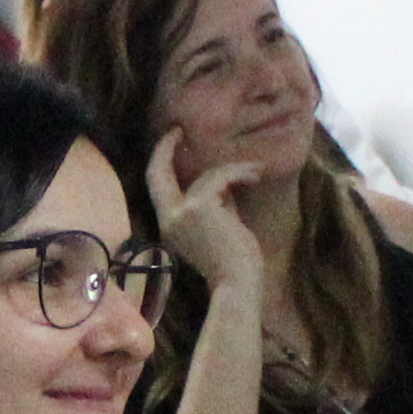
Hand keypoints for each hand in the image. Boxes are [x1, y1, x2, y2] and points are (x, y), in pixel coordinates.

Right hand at [147, 134, 270, 299]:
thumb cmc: (234, 262)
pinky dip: (240, 174)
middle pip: (157, 172)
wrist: (238, 284)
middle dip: (165, 147)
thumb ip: (214, 203)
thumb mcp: (219, 226)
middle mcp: (168, 219)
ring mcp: (181, 213)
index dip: (160, 160)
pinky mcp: (199, 208)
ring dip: (234, 171)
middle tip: (178, 129)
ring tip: (256, 173)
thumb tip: (222, 179)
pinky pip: (221, 178)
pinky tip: (257, 177)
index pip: (155, 187)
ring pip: (206, 177)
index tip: (171, 140)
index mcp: (170, 226)